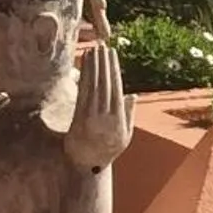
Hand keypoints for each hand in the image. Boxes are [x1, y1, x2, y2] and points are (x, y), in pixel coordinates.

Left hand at [65, 43, 133, 171]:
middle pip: (105, 84)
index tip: (112, 56)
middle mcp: (106, 116)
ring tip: (91, 51)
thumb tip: (132, 95)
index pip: (116, 88)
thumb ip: (129, 114)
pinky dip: (82, 79)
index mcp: (118, 118)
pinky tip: (81, 68)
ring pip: (93, 87)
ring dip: (92, 67)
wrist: (88, 166)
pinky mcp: (79, 119)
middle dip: (103, 64)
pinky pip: (82, 95)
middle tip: (102, 46)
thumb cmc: (108, 151)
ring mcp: (92, 117)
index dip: (114, 70)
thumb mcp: (124, 135)